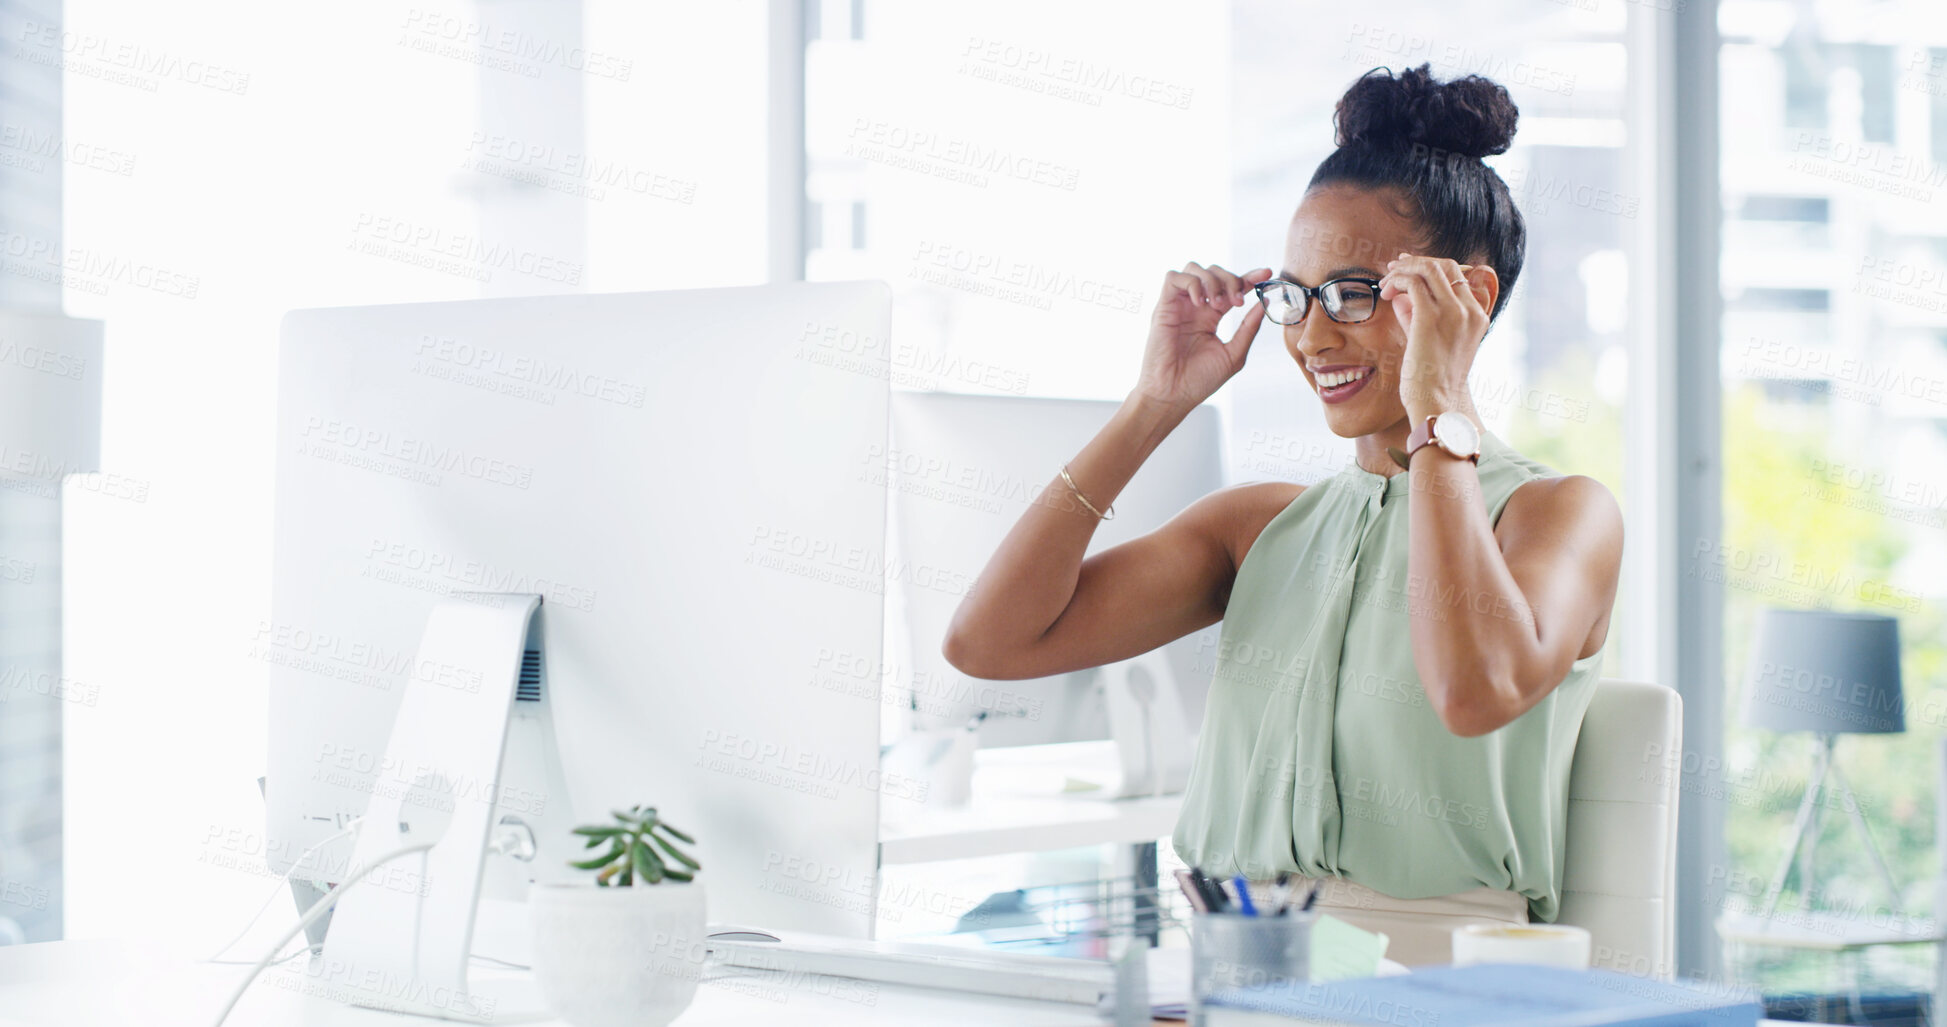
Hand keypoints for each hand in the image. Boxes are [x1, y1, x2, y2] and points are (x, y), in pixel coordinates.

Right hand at [1132, 262, 1272, 411]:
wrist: (1173, 395)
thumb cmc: (1199, 381)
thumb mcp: (1234, 354)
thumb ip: (1248, 328)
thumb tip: (1264, 303)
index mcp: (1211, 317)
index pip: (1231, 288)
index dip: (1249, 277)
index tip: (1266, 273)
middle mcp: (1195, 308)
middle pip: (1214, 272)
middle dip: (1231, 279)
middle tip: (1236, 302)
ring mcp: (1179, 306)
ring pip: (1194, 268)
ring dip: (1211, 280)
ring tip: (1217, 304)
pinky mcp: (1163, 307)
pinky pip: (1173, 278)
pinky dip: (1191, 283)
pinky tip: (1200, 303)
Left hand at [1378, 253, 1495, 421]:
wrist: (1436, 403)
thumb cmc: (1431, 379)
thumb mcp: (1430, 341)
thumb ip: (1419, 315)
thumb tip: (1402, 295)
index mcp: (1477, 316)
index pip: (1458, 275)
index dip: (1431, 265)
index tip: (1409, 267)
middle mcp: (1469, 311)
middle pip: (1446, 265)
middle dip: (1418, 262)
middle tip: (1395, 267)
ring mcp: (1453, 313)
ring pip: (1429, 269)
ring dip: (1404, 269)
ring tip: (1387, 279)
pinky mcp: (1430, 318)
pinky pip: (1413, 283)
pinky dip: (1397, 281)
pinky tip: (1386, 292)